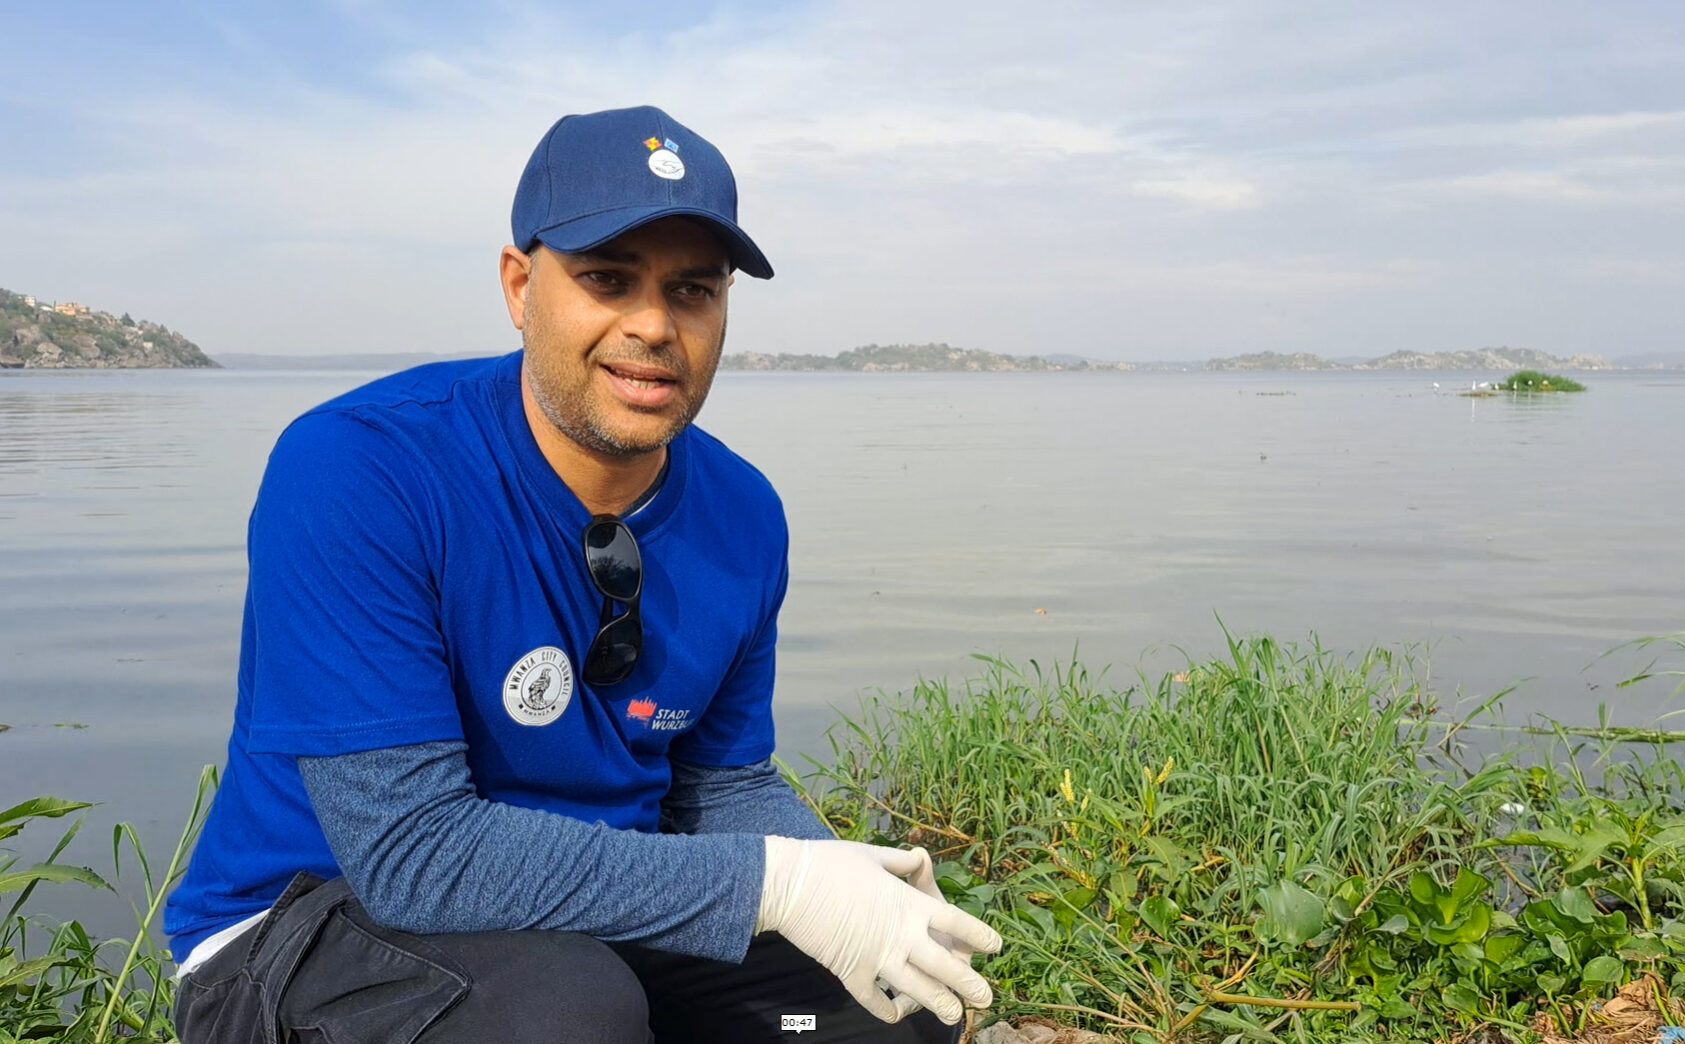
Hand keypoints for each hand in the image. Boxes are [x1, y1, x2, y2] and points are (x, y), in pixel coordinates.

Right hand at [757, 837, 1001, 1023]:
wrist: (792, 885)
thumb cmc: (831, 862)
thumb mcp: (873, 854)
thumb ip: (902, 863)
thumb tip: (920, 856)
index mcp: (910, 903)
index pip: (957, 923)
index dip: (980, 937)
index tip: (995, 947)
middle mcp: (902, 935)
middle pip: (946, 967)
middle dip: (969, 985)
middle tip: (985, 998)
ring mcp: (878, 958)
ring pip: (918, 990)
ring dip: (939, 1004)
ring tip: (954, 1016)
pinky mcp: (852, 975)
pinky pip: (875, 999)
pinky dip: (886, 1009)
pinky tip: (894, 1014)